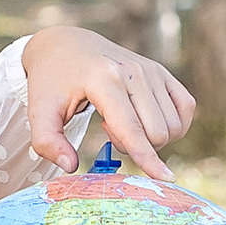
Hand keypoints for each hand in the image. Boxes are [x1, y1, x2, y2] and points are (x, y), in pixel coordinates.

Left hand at [22, 26, 195, 178]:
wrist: (66, 45)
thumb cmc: (52, 82)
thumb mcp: (39, 111)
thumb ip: (47, 142)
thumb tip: (71, 167)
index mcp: (103, 80)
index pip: (132, 128)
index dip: (147, 158)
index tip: (164, 180)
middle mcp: (133, 72)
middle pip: (157, 133)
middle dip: (136, 146)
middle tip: (107, 129)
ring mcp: (151, 70)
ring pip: (172, 125)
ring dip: (150, 137)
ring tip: (121, 120)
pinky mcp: (162, 71)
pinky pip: (186, 108)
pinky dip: (173, 125)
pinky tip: (146, 120)